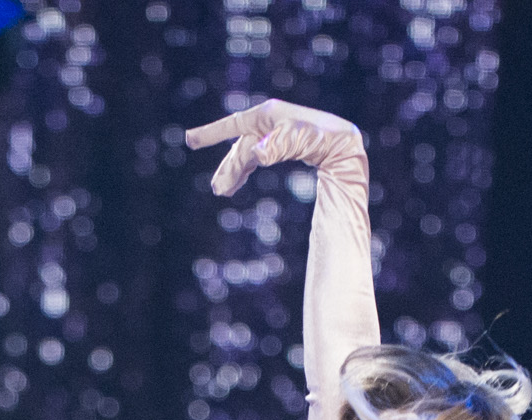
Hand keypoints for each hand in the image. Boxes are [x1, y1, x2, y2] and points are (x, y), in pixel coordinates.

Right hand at [184, 100, 365, 197]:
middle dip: (228, 168)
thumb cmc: (319, 138)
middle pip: (239, 147)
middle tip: (219, 190)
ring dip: (234, 172)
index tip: (190, 140)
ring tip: (222, 191)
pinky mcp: (278, 146)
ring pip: (245, 155)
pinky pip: (254, 158)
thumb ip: (275, 147)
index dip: (210, 133)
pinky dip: (245, 170)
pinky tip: (237, 183)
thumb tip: (255, 156)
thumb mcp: (296, 141)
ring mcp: (271, 134)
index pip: (232, 126)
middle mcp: (265, 122)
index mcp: (265, 115)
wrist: (341, 141)